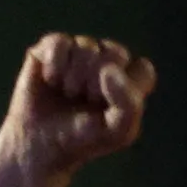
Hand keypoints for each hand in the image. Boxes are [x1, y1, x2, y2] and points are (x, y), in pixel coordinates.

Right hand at [0, 33, 156, 185]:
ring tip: (68, 94)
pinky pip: (60, 43)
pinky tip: (51, 81)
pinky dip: (55, 66)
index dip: (128, 89)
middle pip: (117, 53)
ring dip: (75, 79)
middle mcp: (106, 62)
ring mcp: (79, 52)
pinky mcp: (51, 47)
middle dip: (101, 83)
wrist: (42, 144)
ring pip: (87, 47)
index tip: (114, 110)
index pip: (143, 69)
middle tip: (88, 101)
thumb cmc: (84, 139)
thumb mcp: (118, 132)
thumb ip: (129, 104)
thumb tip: (108, 70)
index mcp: (128, 81)